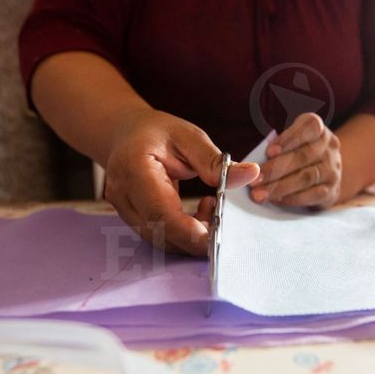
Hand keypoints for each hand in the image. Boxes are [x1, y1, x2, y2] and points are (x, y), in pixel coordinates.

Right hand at [104, 109, 258, 255]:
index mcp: (134, 169)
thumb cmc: (157, 133)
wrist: (126, 135)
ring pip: (161, 239)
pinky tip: (202, 210)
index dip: (187, 230)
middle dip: (197, 236)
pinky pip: (161, 236)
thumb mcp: (188, 137)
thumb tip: (251, 173)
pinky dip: (186, 232)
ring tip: (213, 206)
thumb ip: (216, 161)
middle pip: (160, 232)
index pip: (159, 211)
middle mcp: (124, 195)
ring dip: (193, 234)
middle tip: (224, 219)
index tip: (216, 234)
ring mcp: (125, 211)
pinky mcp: (133, 220)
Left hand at [249, 113, 341, 207]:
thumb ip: (275, 148)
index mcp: (318, 129)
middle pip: (303, 156)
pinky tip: (276, 200)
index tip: (269, 152)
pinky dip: (292, 198)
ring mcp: (332, 169)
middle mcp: (329, 147)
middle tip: (255, 179)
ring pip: (306, 177)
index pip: (309, 127)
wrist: (324, 175)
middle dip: (276, 168)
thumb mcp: (290, 143)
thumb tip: (249, 164)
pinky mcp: (332, 190)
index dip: (290, 138)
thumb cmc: (298, 154)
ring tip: (259, 194)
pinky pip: (312, 195)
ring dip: (280, 186)